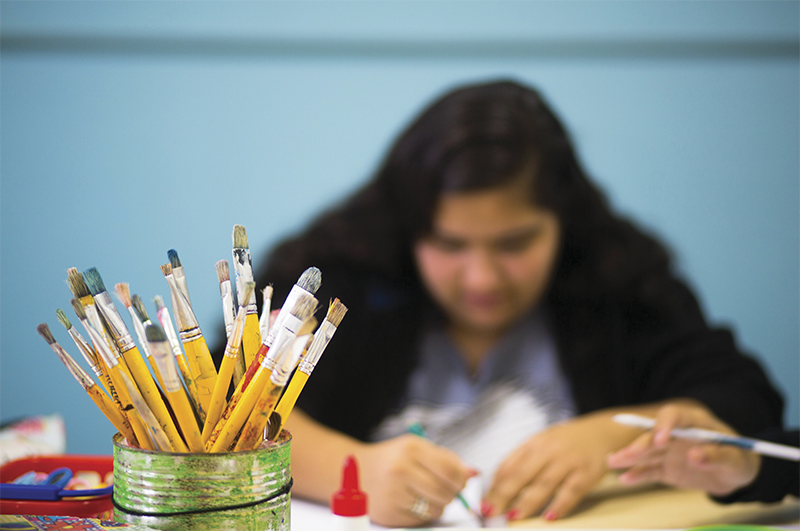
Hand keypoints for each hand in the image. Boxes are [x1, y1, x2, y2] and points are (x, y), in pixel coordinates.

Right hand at [357, 434, 475, 526]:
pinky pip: (422, 519)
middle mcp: (400, 470)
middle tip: (446, 489)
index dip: (461, 479)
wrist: (358, 471)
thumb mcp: (416, 448)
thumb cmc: (393, 459)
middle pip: (445, 492)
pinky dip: (424, 513)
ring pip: (436, 509)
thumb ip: (446, 459)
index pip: (450, 470)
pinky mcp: (389, 513)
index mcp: (411, 449)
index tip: (462, 481)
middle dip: (452, 494)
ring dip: (439, 505)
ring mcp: (393, 493)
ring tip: (426, 494)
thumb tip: (473, 474)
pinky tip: (413, 501)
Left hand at [481, 412, 636, 521]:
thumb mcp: (541, 444)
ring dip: (527, 502)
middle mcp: (549, 450)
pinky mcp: (586, 473)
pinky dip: (560, 506)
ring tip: (514, 516)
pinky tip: (549, 517)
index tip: (484, 501)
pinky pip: (571, 492)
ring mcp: (568, 462)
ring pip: (544, 484)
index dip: (494, 485)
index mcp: (533, 443)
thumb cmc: (567, 442)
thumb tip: (497, 484)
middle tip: (491, 511)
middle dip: (503, 494)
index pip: (508, 464)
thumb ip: (520, 460)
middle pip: (522, 474)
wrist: (602, 432)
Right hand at [606, 403, 759, 495]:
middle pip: (653, 435)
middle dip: (640, 444)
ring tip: (612, 461)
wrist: (733, 473)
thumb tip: (695, 456)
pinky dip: (637, 475)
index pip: (674, 415)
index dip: (664, 424)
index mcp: (694, 422)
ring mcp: (668, 451)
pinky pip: (649, 471)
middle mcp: (676, 434)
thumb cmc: (738, 459)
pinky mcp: (664, 468)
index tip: (660, 440)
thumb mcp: (736, 459)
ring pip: (646, 452)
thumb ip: (717, 456)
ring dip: (629, 456)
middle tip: (628, 454)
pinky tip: (625, 479)